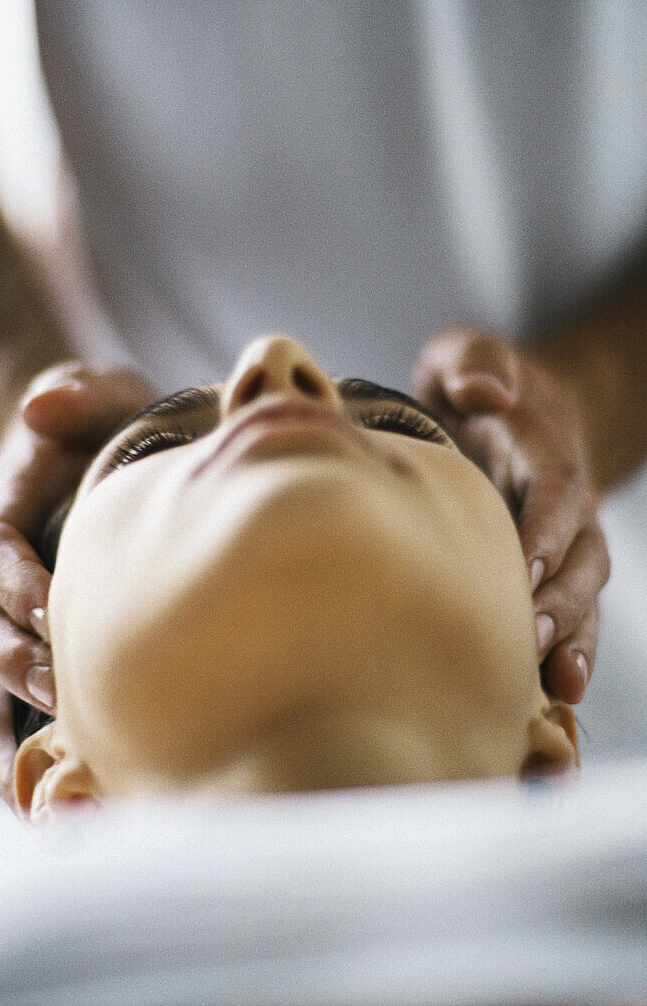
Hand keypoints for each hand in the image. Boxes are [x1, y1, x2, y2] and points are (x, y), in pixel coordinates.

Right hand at [0, 362, 155, 804]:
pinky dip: (22, 740)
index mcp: (6, 499)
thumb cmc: (106, 420)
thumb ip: (77, 392)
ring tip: (58, 749)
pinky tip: (50, 787)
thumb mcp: (102, 390)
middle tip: (61, 685)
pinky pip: (14, 695)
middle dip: (12, 655)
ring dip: (16, 708)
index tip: (55, 605)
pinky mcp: (39, 636)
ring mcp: (12, 604)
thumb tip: (42, 411)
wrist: (101, 448)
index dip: (11, 577)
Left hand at [411, 326, 609, 704]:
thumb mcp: (465, 351)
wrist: (513, 410)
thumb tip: (485, 390)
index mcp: (543, 452)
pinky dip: (566, 655)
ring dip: (572, 637)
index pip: (556, 492)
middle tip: (530, 637)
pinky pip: (569, 617)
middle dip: (562, 598)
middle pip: (582, 555)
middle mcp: (564, 505)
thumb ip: (475, 359)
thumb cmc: (473, 384)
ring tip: (554, 682)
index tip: (524, 566)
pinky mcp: (547, 573)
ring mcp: (562, 544)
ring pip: (584, 595)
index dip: (546, 529)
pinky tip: (552, 698)